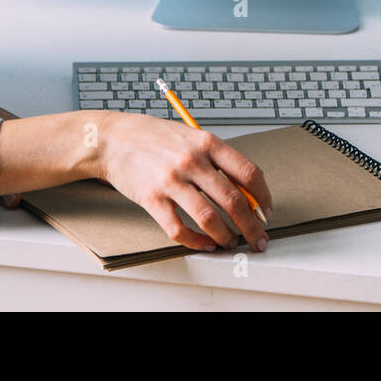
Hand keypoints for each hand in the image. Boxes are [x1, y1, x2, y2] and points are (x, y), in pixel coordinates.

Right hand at [97, 112, 272, 252]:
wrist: (113, 139)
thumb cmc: (155, 137)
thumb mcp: (192, 137)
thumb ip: (217, 160)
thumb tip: (246, 191)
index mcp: (207, 142)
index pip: (248, 172)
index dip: (263, 196)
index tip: (267, 211)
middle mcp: (192, 160)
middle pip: (233, 200)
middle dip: (251, 225)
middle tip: (257, 238)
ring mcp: (171, 180)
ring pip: (208, 218)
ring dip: (225, 236)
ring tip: (230, 243)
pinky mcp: (151, 198)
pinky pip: (178, 229)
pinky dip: (195, 242)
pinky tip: (204, 244)